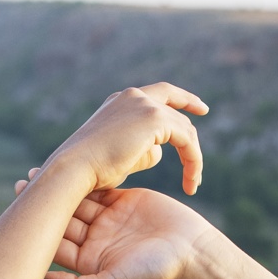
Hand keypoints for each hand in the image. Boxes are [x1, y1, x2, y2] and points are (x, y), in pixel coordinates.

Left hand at [12, 175, 220, 278]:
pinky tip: (68, 164)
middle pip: (62, 220)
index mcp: (88, 262)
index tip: (19, 213)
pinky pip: (99, 185)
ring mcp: (108, 220)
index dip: (38, 229)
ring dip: (61, 187)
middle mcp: (94, 241)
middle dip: (44, 204)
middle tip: (22, 186)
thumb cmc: (155, 273)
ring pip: (78, 200)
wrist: (191, 251)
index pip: (56, 244)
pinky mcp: (122, 201)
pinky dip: (85, 176)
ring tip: (39, 171)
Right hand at [48, 83, 208, 194]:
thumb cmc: (92, 170)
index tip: (202, 108)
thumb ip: (142, 149)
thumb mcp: (121, 156)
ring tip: (193, 184)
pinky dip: (193, 160)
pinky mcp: (154, 118)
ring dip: (192, 158)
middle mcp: (134, 96)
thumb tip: (160, 152)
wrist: (75, 167)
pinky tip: (191, 181)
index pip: (162, 94)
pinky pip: (186, 140)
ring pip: (184, 129)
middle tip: (197, 169)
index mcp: (122, 101)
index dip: (184, 100)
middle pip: (177, 114)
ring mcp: (144, 104)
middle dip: (191, 141)